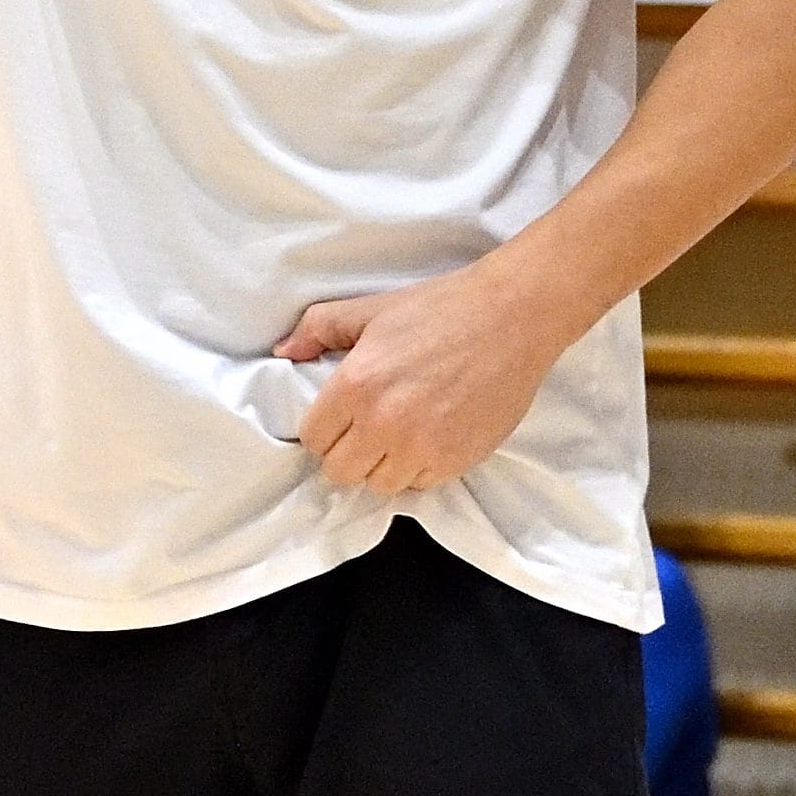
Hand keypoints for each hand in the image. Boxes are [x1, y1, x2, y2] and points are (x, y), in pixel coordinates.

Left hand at [278, 262, 555, 498]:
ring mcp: (423, 449)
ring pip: (378, 485)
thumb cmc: (439, 309)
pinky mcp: (456, 461)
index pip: (313, 439)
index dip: (322, 428)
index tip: (338, 417)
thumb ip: (319, 329)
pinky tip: (427, 438)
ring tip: (398, 434)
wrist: (512, 318)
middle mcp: (385, 425)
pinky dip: (418, 469)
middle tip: (365, 428)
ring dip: (382, 465)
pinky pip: (419, 487)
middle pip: (339, 471)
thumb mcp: (371, 309)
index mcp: (356, 386)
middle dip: (347, 451)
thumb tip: (283, 352)